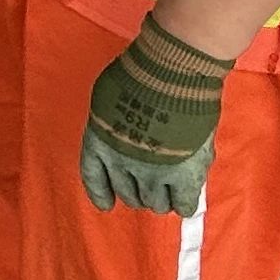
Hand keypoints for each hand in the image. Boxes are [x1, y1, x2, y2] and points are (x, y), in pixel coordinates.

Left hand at [79, 21, 230, 216]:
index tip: (107, 205)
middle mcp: (121, 164)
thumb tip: (126, 127)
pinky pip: (183, 204)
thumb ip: (114, 116)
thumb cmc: (139, 73)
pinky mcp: (184, 177)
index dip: (101, 193)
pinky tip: (185, 199)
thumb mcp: (111, 93)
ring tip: (171, 189)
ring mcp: (153, 174)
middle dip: (140, 191)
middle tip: (152, 184)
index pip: (94, 178)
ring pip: (155, 203)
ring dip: (162, 197)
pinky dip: (184, 203)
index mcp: (99, 143)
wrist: (170, 76)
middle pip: (128, 194)